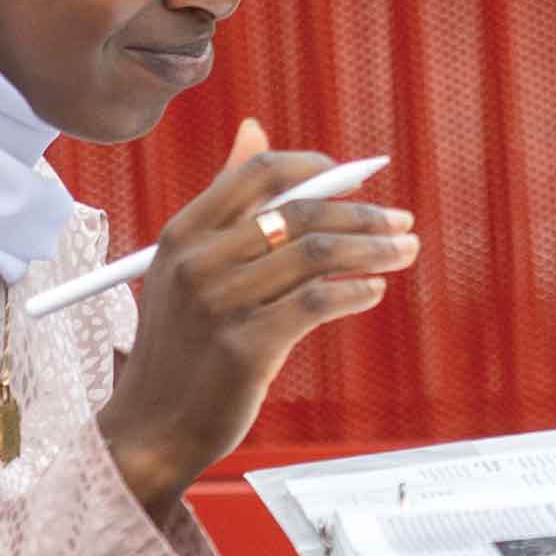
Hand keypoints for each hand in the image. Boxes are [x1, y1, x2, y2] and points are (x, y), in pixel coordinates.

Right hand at [99, 119, 420, 514]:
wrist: (152, 427)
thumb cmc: (183, 346)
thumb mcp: (188, 266)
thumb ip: (226, 202)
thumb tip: (255, 128)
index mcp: (182, 233)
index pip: (258, 174)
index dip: (317, 168)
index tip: (358, 179)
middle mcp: (198, 262)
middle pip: (299, 212)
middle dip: (362, 213)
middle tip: (402, 221)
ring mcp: (220, 304)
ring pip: (317, 252)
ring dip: (374, 248)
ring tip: (404, 250)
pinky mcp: (246, 347)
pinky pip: (319, 301)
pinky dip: (357, 290)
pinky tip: (372, 291)